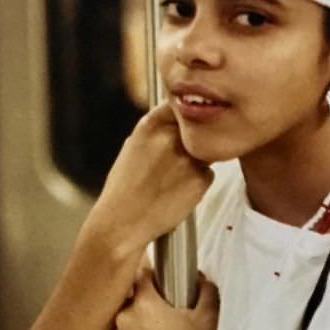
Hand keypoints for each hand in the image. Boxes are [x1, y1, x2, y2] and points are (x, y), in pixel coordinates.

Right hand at [87, 102, 213, 257]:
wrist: (123, 223)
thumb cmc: (125, 189)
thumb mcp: (134, 148)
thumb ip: (158, 132)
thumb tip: (180, 120)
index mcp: (150, 125)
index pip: (180, 107)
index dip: (185, 118)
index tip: (184, 128)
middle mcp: (171, 137)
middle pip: (197, 130)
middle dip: (193, 143)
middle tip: (176, 164)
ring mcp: (188, 157)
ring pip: (205, 154)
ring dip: (196, 164)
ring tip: (171, 183)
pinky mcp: (201, 179)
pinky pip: (207, 175)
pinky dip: (197, 184)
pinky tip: (176, 195)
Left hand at [109, 271, 218, 329]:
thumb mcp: (209, 318)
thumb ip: (205, 289)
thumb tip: (199, 279)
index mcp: (143, 304)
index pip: (142, 274)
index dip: (157, 278)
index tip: (167, 285)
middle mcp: (123, 320)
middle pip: (134, 299)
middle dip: (150, 304)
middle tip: (170, 315)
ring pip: (127, 321)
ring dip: (141, 324)